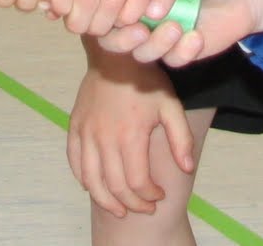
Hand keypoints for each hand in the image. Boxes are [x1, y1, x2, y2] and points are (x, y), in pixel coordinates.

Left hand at [47, 0, 185, 36]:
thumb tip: (49, 12)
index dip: (60, 3)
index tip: (64, 15)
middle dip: (83, 21)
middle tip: (84, 29)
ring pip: (114, 3)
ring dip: (106, 24)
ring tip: (102, 27)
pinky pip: (139, 1)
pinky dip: (130, 16)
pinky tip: (125, 18)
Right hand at [67, 53, 193, 218]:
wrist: (115, 52)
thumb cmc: (146, 79)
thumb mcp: (170, 104)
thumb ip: (181, 138)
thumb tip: (187, 168)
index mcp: (130, 134)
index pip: (137, 182)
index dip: (149, 195)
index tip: (159, 195)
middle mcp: (105, 137)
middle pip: (115, 186)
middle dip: (132, 204)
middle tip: (145, 207)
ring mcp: (87, 132)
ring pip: (92, 180)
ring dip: (105, 200)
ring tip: (120, 209)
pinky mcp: (75, 125)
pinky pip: (74, 161)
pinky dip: (83, 179)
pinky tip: (94, 186)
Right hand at [86, 0, 262, 68]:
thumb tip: (149, 12)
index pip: (106, 5)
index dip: (106, 11)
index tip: (122, 9)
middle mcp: (142, 13)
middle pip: (112, 37)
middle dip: (122, 38)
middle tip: (142, 29)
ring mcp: (160, 34)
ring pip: (140, 53)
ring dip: (154, 45)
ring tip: (176, 28)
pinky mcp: (180, 52)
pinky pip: (170, 61)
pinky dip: (181, 53)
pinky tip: (196, 37)